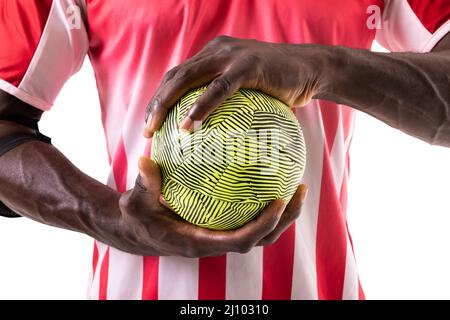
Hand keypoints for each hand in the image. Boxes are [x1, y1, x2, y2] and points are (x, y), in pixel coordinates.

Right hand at [119, 157, 307, 256]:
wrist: (139, 231)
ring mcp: (221, 236)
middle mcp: (216, 242)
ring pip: (261, 232)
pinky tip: (269, 178)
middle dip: (285, 218)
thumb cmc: (138, 216)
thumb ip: (144, 184)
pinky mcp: (221, 227)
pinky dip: (265, 205)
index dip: (263, 225)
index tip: (279, 200)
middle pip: (262, 238)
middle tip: (300, 189)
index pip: (240, 240)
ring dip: (283, 213)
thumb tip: (145, 160)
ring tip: (298, 185)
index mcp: (200, 242)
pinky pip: (249, 217)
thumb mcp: (135, 201)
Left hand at [144, 35, 328, 136]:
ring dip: (167, 104)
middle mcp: (217, 51)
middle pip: (175, 76)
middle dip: (156, 103)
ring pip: (188, 78)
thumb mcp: (250, 90)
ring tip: (156, 129)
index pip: (178, 75)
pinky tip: (189, 125)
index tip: (152, 124)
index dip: (160, 98)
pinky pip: (219, 89)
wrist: (312, 68)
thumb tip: (216, 136)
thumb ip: (230, 103)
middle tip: (147, 132)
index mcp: (214, 55)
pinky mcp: (248, 66)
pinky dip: (201, 107)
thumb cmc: (281, 86)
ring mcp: (231, 56)